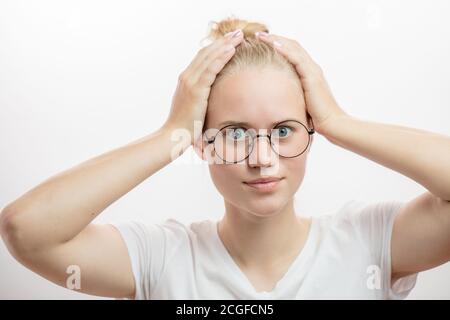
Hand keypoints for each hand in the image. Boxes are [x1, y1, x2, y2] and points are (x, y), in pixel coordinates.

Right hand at [163, 29, 244, 144]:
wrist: (174, 136)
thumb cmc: (186, 127)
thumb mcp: (194, 107)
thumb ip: (201, 98)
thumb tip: (213, 98)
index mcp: (186, 80)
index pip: (203, 57)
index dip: (217, 47)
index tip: (230, 40)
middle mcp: (186, 77)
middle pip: (206, 52)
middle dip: (223, 41)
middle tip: (238, 33)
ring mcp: (190, 82)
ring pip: (209, 57)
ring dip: (225, 45)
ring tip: (239, 36)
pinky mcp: (196, 90)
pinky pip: (211, 69)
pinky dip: (221, 58)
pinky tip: (232, 50)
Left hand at [255, 32, 347, 134]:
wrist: (331, 122)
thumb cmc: (315, 116)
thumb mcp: (300, 101)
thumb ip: (292, 94)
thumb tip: (276, 97)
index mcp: (309, 73)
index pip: (293, 52)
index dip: (279, 45)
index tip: (264, 43)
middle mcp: (312, 68)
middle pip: (293, 46)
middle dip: (275, 39)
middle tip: (260, 35)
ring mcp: (313, 71)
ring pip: (294, 48)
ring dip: (277, 41)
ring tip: (262, 36)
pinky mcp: (312, 76)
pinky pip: (297, 58)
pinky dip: (284, 50)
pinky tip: (273, 45)